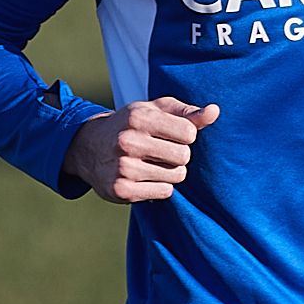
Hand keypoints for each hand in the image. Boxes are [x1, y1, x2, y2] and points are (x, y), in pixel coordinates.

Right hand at [63, 98, 219, 202]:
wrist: (88, 147)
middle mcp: (129, 141)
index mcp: (140, 117)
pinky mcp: (121, 190)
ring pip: (176, 176)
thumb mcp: (155, 111)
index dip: (186, 136)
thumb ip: (187, 112)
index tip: (172, 135)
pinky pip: (164, 192)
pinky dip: (160, 187)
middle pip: (184, 156)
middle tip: (162, 152)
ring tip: (152, 164)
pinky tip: (145, 178)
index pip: (189, 133)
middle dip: (179, 155)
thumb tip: (215, 111)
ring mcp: (123, 167)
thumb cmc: (132, 125)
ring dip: (171, 172)